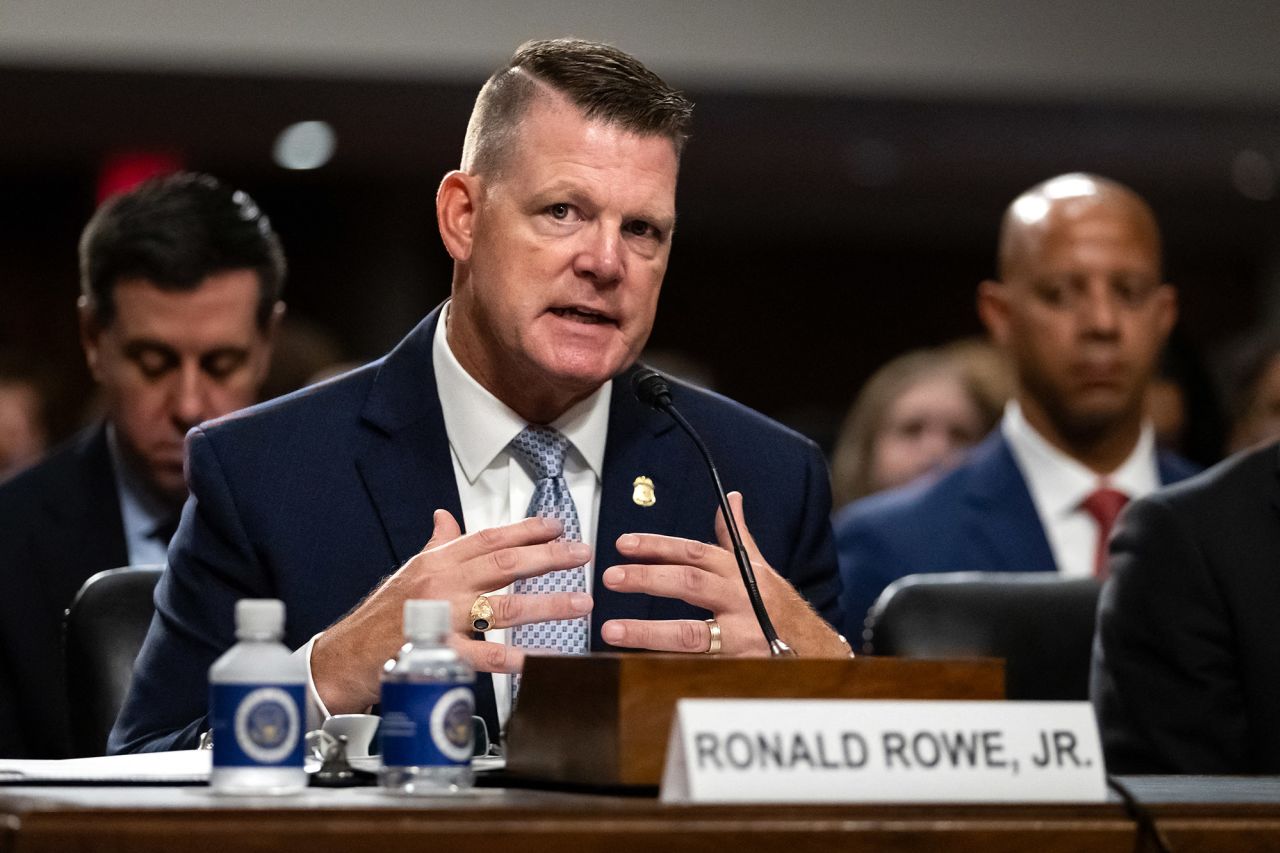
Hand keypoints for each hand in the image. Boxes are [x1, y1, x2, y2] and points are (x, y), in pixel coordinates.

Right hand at [312, 510, 593, 712]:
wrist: (344, 656)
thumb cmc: (380, 616)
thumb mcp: (409, 572)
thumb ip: (437, 545)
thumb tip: (446, 516)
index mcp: (439, 561)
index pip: (490, 537)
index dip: (527, 529)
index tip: (559, 526)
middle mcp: (443, 583)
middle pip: (504, 563)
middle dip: (548, 557)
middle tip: (582, 554)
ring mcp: (442, 618)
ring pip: (503, 606)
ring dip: (547, 604)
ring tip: (581, 603)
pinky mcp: (438, 653)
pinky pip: (482, 656)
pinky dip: (513, 658)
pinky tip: (540, 659)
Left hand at [599, 492, 849, 657]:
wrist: (817, 650)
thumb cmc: (780, 607)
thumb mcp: (760, 568)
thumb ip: (737, 536)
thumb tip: (730, 499)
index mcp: (739, 572)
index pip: (694, 552)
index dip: (658, 545)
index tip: (623, 544)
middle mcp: (740, 599)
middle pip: (689, 584)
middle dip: (648, 578)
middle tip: (610, 577)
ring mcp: (740, 635)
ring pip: (690, 632)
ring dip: (647, 631)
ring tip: (611, 629)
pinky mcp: (738, 667)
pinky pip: (698, 667)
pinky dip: (668, 666)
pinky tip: (637, 665)